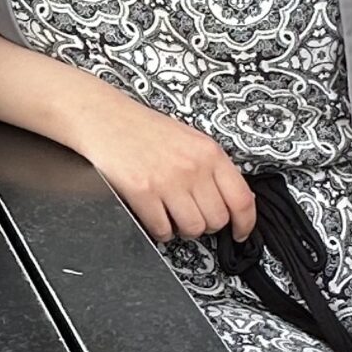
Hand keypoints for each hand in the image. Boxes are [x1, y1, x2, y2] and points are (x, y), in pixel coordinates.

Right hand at [68, 74, 256, 242]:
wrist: (106, 118)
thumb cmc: (145, 130)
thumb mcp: (191, 139)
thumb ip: (213, 167)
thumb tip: (233, 200)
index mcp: (209, 152)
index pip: (242, 198)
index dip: (245, 223)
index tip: (240, 232)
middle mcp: (192, 167)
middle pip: (217, 219)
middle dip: (206, 223)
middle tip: (193, 214)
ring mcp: (167, 181)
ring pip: (193, 229)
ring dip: (183, 228)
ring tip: (172, 214)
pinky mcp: (143, 192)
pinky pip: (163, 230)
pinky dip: (160, 230)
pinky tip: (155, 215)